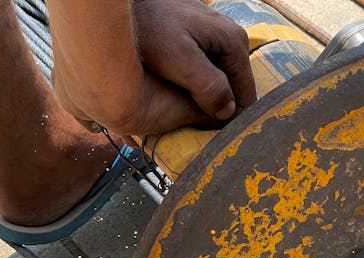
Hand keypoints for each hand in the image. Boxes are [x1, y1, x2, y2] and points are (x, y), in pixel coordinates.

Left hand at [49, 0, 255, 137]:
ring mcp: (214, 39)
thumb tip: (229, 113)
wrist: (117, 8)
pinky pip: (204, 73)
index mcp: (233, 42)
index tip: (216, 138)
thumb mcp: (179, 59)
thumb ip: (209, 86)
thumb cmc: (145, 28)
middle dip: (218, 109)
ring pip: (218, 83)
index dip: (233, 119)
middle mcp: (229, 39)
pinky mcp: (197, 41)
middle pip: (233, 89)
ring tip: (184, 117)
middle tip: (197, 131)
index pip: (247, 95)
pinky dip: (193, 87)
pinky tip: (177, 96)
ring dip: (204, 100)